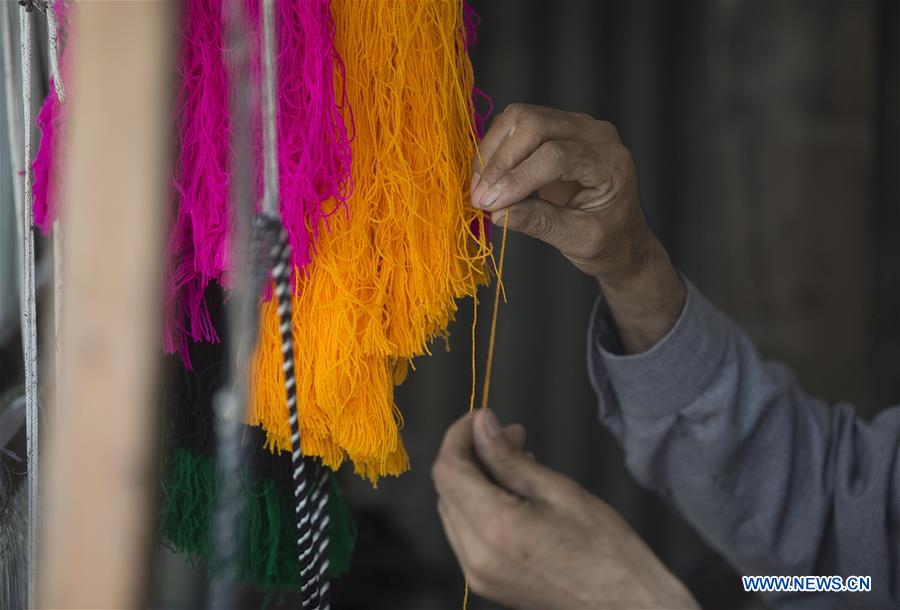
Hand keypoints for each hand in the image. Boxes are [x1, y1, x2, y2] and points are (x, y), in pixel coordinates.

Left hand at [432, 410, 698, 609]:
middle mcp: (476, 555)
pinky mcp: (486, 583)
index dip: (458, 436)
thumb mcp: (559, 490)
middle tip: (512, 436)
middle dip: (470, 455)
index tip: (482, 417)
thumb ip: (509, 458)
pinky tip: (513, 494)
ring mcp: (478, 575)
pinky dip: (480, 507)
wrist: (626, 606)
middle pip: (447, 490)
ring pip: (453, 511)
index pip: (449, 469)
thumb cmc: (606, 550)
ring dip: (474, 480)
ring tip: (517, 461)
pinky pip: (466, 535)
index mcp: (495, 528)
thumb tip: (481, 424)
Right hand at [471, 104, 685, 352]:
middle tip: (480, 199)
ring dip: (491, 152)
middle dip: (500, 161)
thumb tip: (497, 213)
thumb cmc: (608, 241)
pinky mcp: (554, 127)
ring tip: (479, 190)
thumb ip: (541, 224)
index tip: (489, 204)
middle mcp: (594, 133)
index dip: (518, 178)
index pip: (557, 155)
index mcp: (610, 161)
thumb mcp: (580, 240)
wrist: (621, 236)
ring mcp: (574, 125)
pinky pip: (516, 124)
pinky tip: (487, 178)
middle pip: (535, 124)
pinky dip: (495, 148)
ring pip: (520, 118)